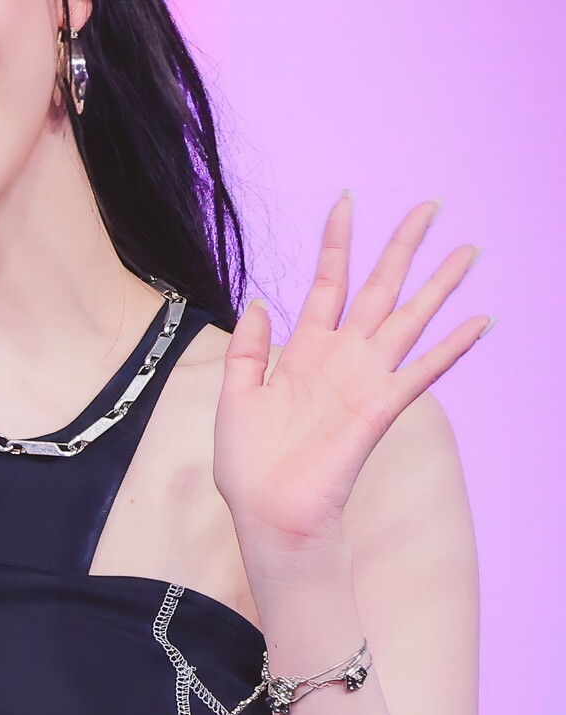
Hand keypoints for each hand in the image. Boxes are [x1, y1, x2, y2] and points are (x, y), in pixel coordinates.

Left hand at [213, 193, 489, 554]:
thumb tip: (259, 302)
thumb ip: (248, 349)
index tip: (346, 201)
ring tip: (468, 250)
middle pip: (379, 288)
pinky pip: (422, 370)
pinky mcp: (379, 409)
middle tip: (429, 206)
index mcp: (304, 350)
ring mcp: (364, 380)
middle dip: (402, 247)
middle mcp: (341, 357)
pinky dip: (452, 346)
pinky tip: (480, 321)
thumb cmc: (249, 464)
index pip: (326, 283)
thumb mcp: (233, 395)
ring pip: (409, 318)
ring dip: (439, 285)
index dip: (337, 243)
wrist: (267, 513)